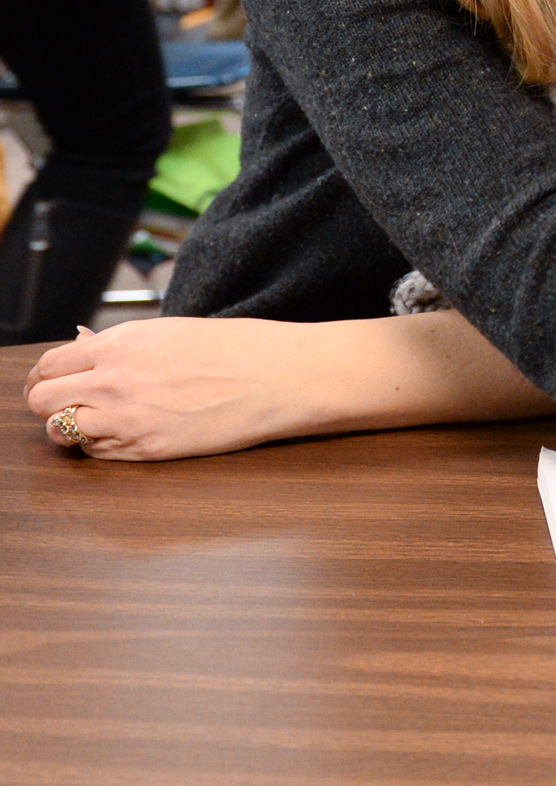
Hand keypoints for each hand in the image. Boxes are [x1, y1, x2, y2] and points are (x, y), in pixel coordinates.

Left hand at [24, 318, 327, 460]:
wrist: (282, 377)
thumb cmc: (240, 348)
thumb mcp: (174, 331)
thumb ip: (122, 343)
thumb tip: (82, 345)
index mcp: (122, 344)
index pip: (50, 363)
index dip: (47, 373)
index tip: (54, 379)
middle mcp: (114, 381)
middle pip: (41, 399)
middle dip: (49, 400)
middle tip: (67, 402)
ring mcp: (128, 418)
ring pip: (59, 431)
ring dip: (70, 426)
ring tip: (94, 421)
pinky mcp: (148, 449)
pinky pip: (97, 453)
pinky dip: (99, 445)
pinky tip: (122, 433)